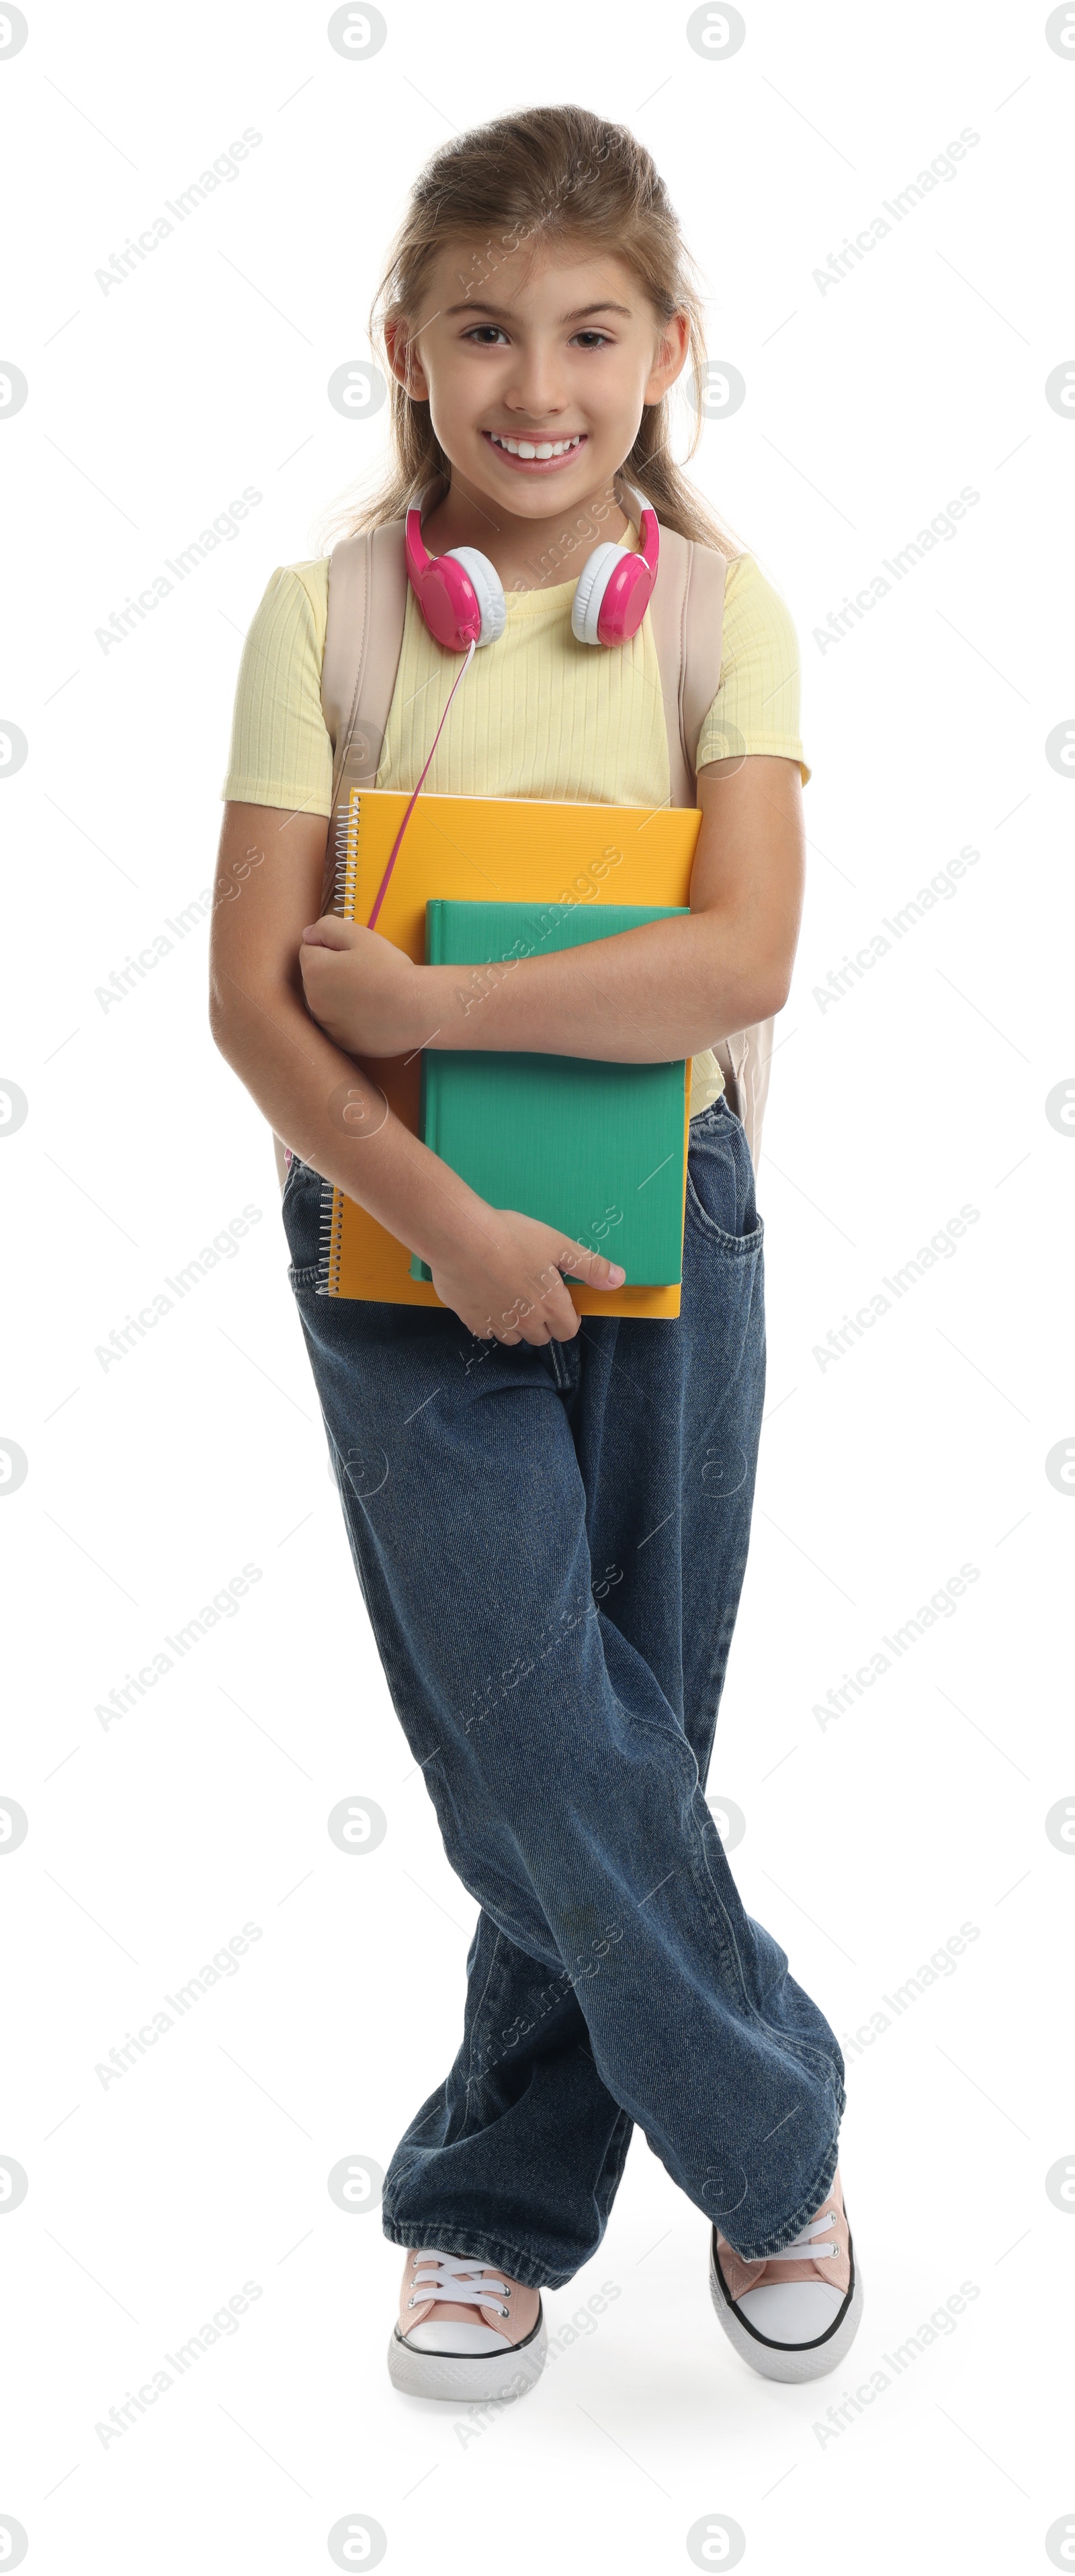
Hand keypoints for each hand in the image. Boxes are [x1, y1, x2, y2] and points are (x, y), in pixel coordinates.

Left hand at [300, 918, 428, 1055]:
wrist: (416, 1010)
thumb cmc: (389, 970)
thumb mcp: (359, 935)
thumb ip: (327, 927)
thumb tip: (308, 934)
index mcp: (314, 970)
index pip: (309, 949)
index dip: (332, 946)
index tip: (355, 952)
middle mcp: (313, 1000)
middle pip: (315, 977)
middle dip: (332, 970)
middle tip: (365, 971)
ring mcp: (326, 1024)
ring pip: (326, 1001)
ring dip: (339, 994)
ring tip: (369, 993)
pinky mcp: (341, 1041)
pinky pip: (338, 1023)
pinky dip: (348, 1017)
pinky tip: (370, 1012)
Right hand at [427, 1206, 625, 1344]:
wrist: (460, 1238)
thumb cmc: (512, 1237)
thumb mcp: (557, 1244)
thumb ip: (589, 1265)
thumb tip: (619, 1279)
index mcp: (551, 1306)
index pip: (568, 1330)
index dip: (567, 1318)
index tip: (559, 1302)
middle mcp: (527, 1322)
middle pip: (541, 1337)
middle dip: (542, 1322)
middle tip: (532, 1294)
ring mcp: (498, 1324)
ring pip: (514, 1337)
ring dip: (516, 1324)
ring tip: (508, 1295)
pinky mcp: (471, 1321)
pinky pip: (487, 1331)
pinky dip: (489, 1320)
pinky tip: (485, 1298)